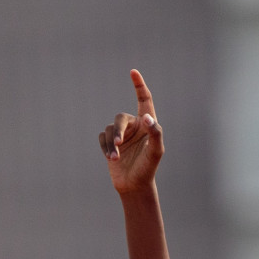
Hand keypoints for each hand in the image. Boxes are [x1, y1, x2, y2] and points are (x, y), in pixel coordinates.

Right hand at [99, 69, 163, 194]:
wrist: (134, 186)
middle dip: (118, 130)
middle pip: (120, 118)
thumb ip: (155, 133)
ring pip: (109, 128)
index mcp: (147, 124)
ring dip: (111, 143)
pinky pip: (102, 137)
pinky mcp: (110, 144)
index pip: (144, 100)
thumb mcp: (155, 152)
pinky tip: (111, 159)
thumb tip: (146, 117)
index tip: (133, 72)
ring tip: (115, 159)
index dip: (139, 85)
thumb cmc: (148, 168)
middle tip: (118, 144)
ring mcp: (121, 134)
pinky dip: (105, 147)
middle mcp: (134, 126)